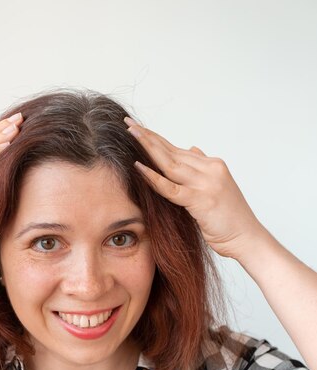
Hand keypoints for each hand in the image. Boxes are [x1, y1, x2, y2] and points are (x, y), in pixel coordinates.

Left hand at [124, 117, 265, 259]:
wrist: (248, 238)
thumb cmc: (230, 220)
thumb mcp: (217, 188)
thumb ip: (202, 169)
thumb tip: (192, 149)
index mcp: (212, 165)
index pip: (178, 149)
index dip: (157, 139)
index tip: (139, 128)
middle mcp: (210, 169)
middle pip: (172, 151)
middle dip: (148, 137)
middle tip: (129, 123)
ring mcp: (207, 183)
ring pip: (170, 163)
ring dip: (148, 148)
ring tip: (130, 135)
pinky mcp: (201, 200)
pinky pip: (171, 187)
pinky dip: (153, 177)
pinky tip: (138, 167)